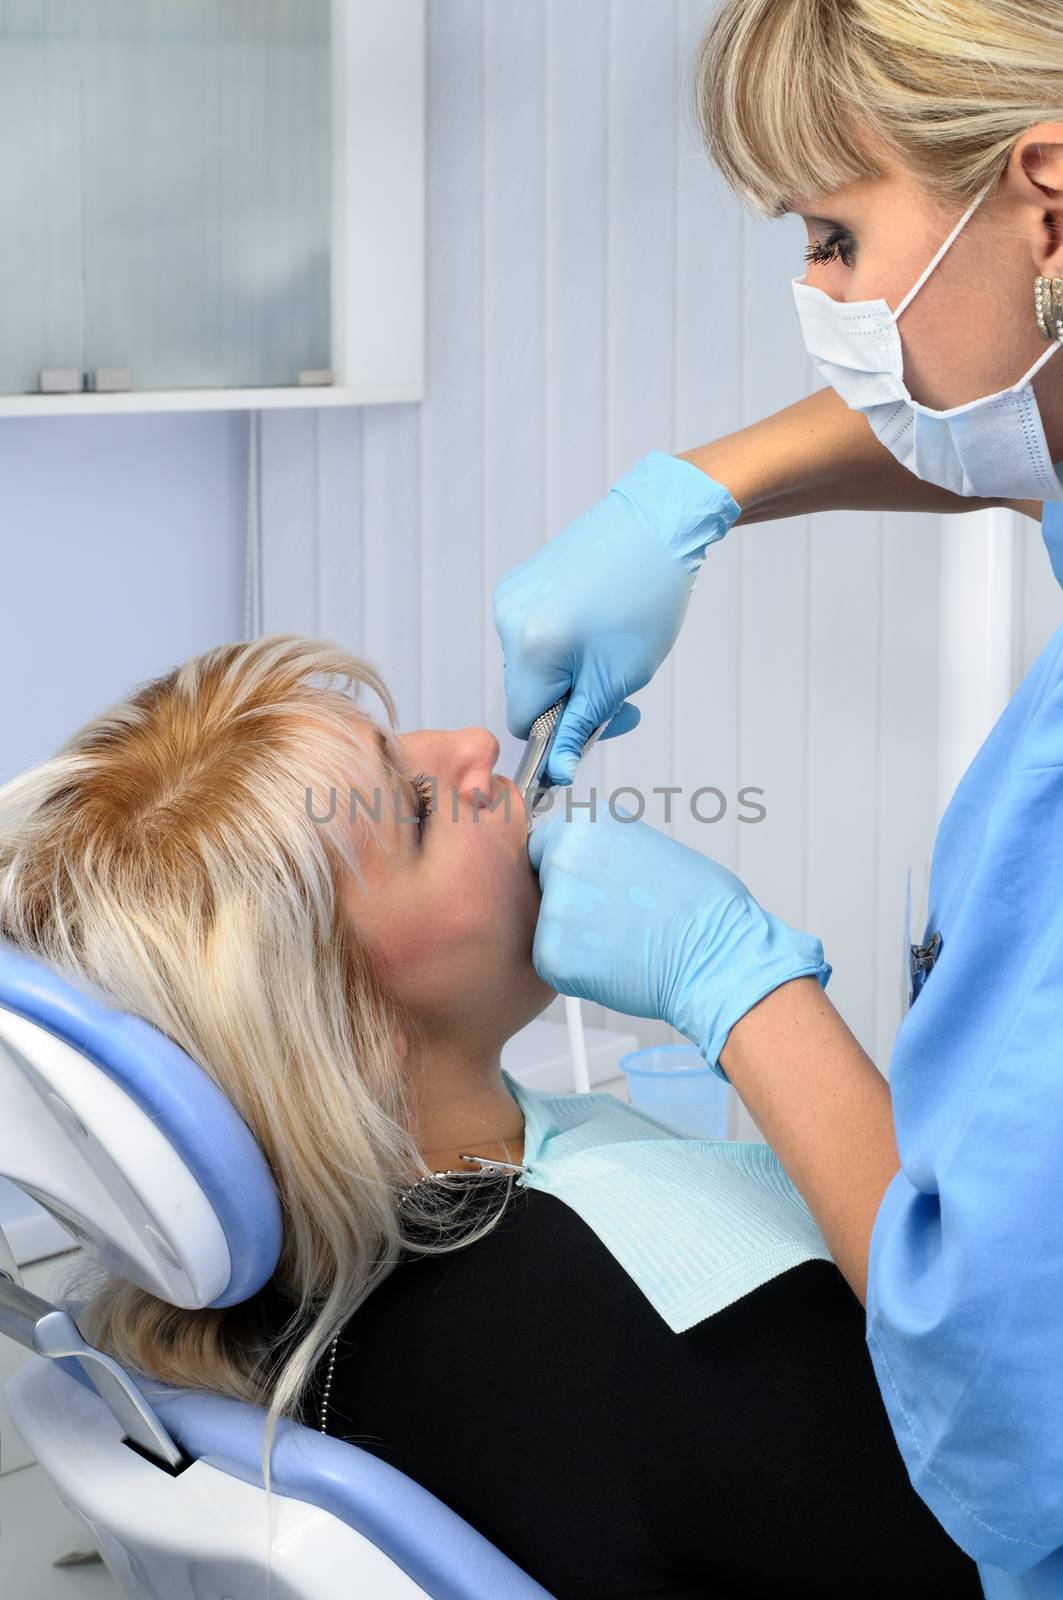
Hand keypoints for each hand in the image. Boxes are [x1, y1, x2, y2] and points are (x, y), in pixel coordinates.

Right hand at [493, 451, 739, 784]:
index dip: (559, 734)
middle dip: (571, 700)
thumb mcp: (620, 677)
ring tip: (611, 646)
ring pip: (533, 664)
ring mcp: (511, 597)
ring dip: (569, 671)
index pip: (524, 723)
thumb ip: (582, 728)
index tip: (597, 723)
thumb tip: (558, 773)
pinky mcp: (521, 581)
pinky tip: (596, 621)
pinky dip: (562, 641)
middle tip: (620, 689)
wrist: (657, 522)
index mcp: (531, 649)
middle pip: (528, 693)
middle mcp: (509, 622)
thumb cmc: (646, 599)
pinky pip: (533, 633)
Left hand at [528, 806, 830, 1074]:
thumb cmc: (701, 908)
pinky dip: (576, 969)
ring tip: (623, 939)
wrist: (717, 957)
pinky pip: (552, 961)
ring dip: (573, 937)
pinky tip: (615, 962)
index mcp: (587, 823)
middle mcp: (565, 858)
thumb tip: (584, 862)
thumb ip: (602, 849)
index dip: (568, 867)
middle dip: (568, 900)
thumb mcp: (648, 847)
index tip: (589, 883)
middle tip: (614, 915)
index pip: (546, 843)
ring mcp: (555, 908)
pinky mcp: (552, 956)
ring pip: (547, 925)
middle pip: (543, 882)